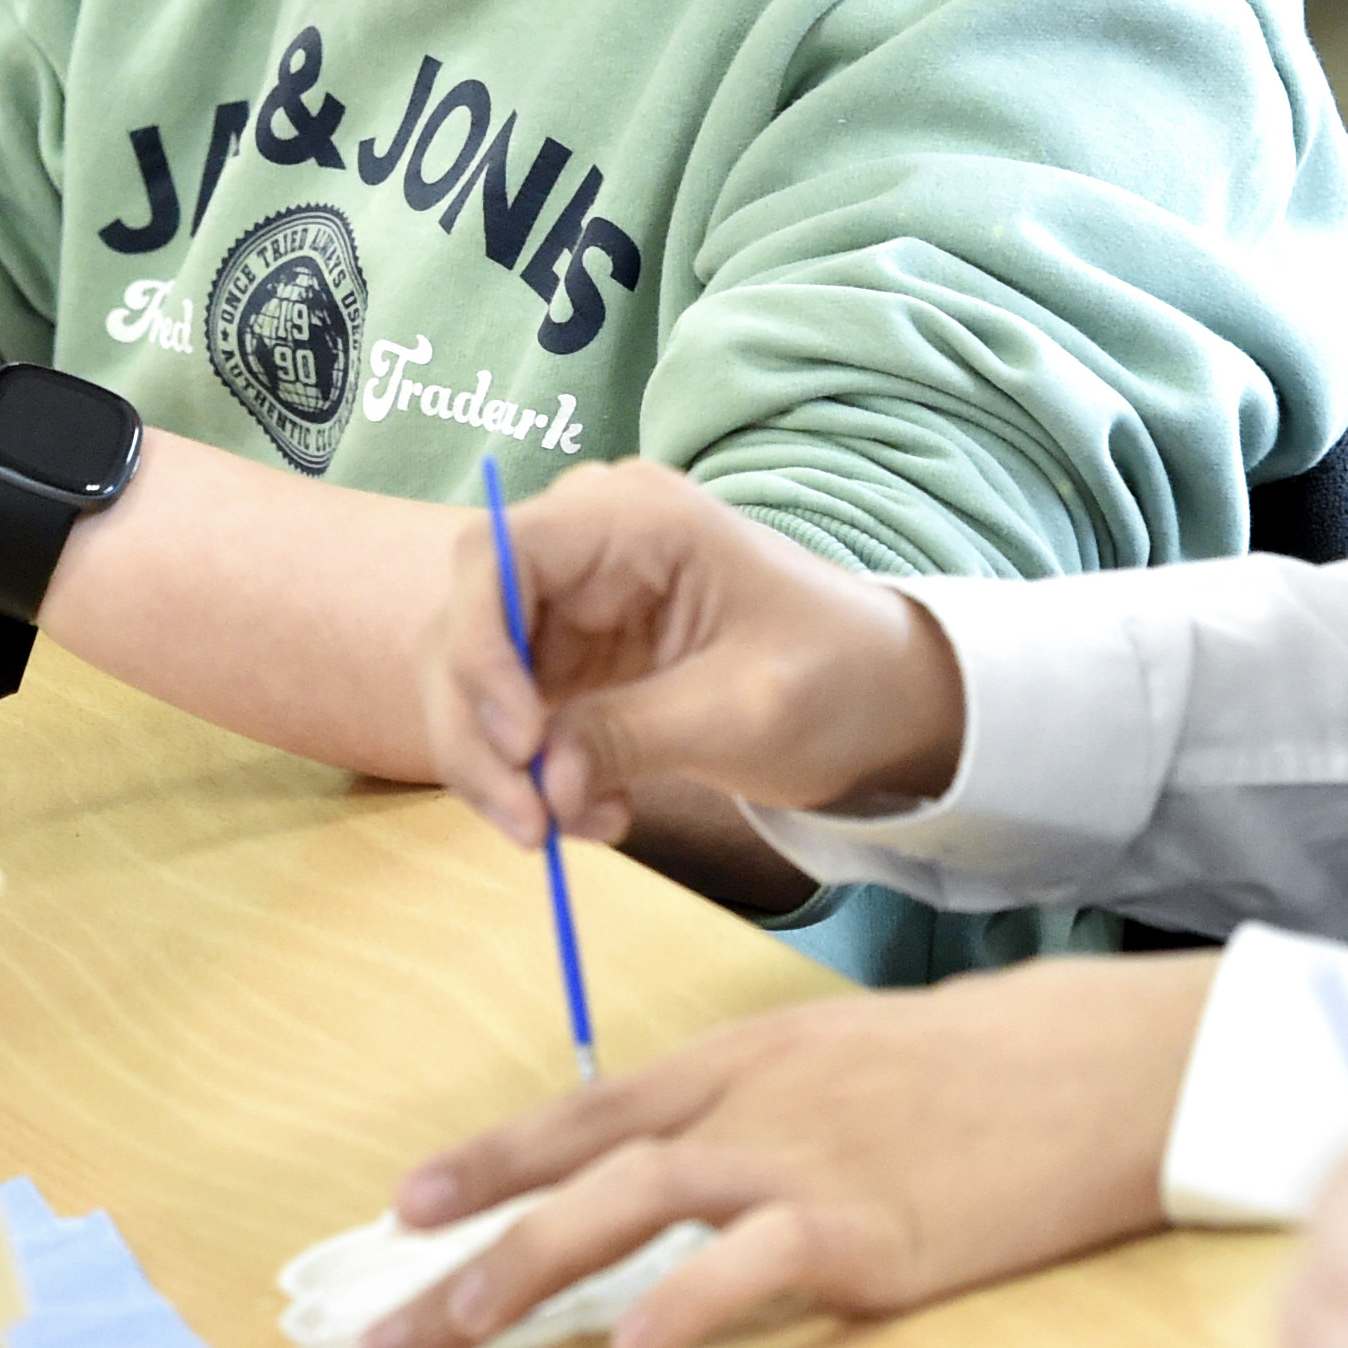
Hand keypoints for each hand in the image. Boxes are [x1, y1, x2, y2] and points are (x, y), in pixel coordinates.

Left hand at [349, 949, 1208, 1347]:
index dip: (490, 1160)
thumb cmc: (989, 1071)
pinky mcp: (874, 1230)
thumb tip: (689, 1173)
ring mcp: (809, 1159)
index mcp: (745, 1060)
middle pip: (582, 1167)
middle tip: (381, 1332)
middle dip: (471, 1250)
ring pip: (639, 1202)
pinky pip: (761, 1265)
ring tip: (458, 1326)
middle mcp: (754, 1100)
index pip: (586, 1110)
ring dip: (535, 1266)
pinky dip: (692, 1303)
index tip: (402, 1210)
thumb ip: (762, 1112)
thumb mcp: (848, 1064)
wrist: (1108, 1061)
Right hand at [422, 459, 966, 848]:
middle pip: (466, 626)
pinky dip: (532, 778)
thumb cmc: (836, 678)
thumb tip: (540, 783)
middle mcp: (583, 547)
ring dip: (502, 769)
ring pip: (471, 683)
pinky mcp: (569, 662)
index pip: (496, 555)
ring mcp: (570, 605)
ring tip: (577, 829)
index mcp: (630, 517)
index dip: (478, 647)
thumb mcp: (744, 710)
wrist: (882, 702)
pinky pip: (507, 719)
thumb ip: (630, 735)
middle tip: (531, 827)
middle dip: (481, 733)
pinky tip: (596, 813)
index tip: (519, 744)